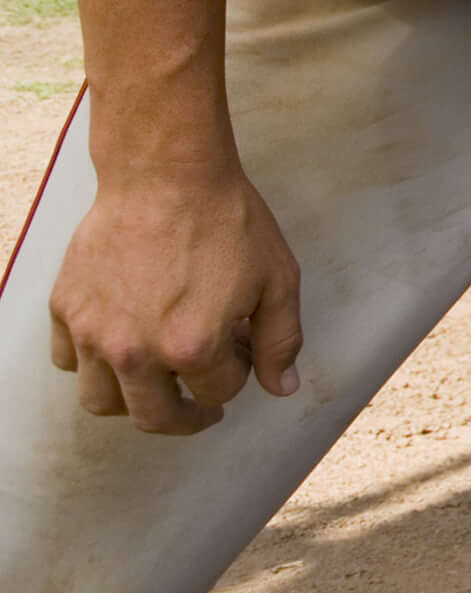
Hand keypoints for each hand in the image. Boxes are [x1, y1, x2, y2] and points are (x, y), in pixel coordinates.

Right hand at [48, 164, 304, 434]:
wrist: (166, 174)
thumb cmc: (227, 221)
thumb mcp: (277, 280)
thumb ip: (280, 340)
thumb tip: (282, 388)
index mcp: (192, 347)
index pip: (217, 393)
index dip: (237, 377)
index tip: (240, 355)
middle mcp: (135, 351)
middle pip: (155, 417)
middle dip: (186, 417)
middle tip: (199, 405)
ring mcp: (93, 333)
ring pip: (101, 402)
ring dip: (132, 401)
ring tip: (155, 382)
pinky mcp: (65, 309)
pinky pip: (68, 361)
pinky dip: (90, 364)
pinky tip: (118, 345)